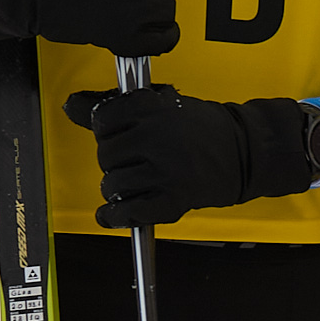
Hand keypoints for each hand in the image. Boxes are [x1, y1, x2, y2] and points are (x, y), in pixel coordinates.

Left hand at [64, 87, 319, 227]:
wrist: (248, 151)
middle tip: (131, 159)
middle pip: (106, 153)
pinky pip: (130, 212)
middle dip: (113, 159)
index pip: (103, 119)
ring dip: (115, 188)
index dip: (104, 127)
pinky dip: (115, 217)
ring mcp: (165, 171)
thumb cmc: (205, 126)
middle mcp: (155, 138)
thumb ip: (118, 105)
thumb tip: (71, 105)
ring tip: (130, 183)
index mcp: (153, 109)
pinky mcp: (174, 199)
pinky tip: (110, 215)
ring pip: (114, 183)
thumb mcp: (164, 103)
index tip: (115, 132)